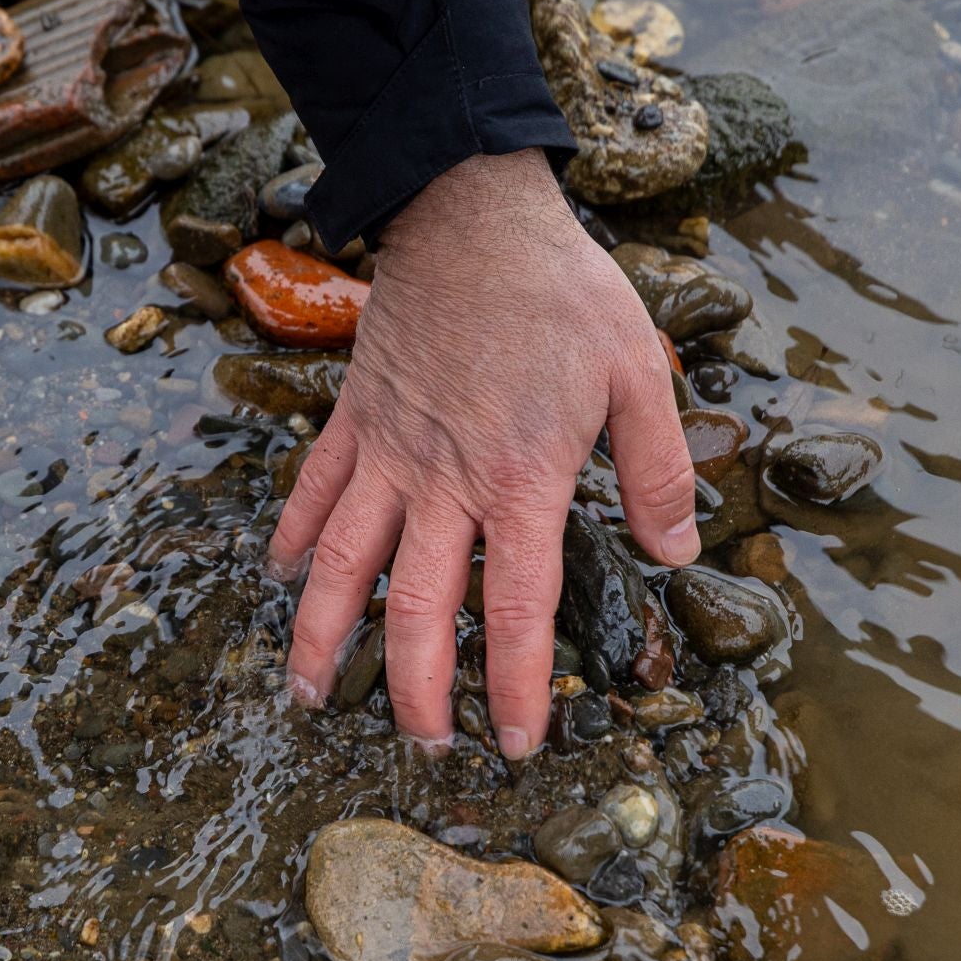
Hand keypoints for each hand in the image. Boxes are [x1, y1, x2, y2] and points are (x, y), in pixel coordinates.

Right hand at [272, 148, 697, 756]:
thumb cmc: (562, 292)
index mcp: (520, 478)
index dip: (511, 685)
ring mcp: (388, 452)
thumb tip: (675, 552)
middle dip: (413, 689)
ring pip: (342, 564)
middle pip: (414, 608)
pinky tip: (285, 575)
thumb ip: (659, 469)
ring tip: (312, 696)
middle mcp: (443, 480)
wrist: (472, 214)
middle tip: (424, 746)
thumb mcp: (640, 371)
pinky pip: (313, 489)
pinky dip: (294, 535)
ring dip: (323, 637)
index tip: (514, 740)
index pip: (511, 608)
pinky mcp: (354, 419)